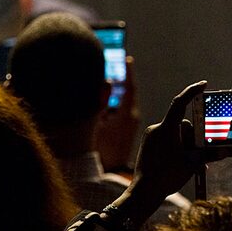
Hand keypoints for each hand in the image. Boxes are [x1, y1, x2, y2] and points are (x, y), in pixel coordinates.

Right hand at [96, 56, 139, 171]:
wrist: (110, 170)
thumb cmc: (103, 149)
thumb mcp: (98, 123)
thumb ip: (102, 101)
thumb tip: (109, 82)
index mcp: (127, 114)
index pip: (130, 88)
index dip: (128, 73)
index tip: (129, 59)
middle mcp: (133, 118)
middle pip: (127, 95)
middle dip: (122, 84)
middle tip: (120, 70)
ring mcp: (132, 125)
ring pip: (125, 105)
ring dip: (117, 99)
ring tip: (110, 95)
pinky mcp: (128, 132)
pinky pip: (123, 114)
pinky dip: (116, 109)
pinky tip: (106, 114)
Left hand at [132, 80, 206, 197]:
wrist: (143, 193)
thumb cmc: (166, 177)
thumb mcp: (191, 164)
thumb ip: (208, 155)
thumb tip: (224, 151)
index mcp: (166, 129)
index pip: (180, 103)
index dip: (192, 92)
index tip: (203, 84)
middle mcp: (157, 129)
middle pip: (184, 125)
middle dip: (194, 138)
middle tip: (198, 155)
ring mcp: (152, 137)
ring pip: (177, 135)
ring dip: (186, 146)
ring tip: (190, 164)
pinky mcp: (150, 145)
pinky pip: (169, 141)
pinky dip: (178, 149)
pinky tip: (183, 164)